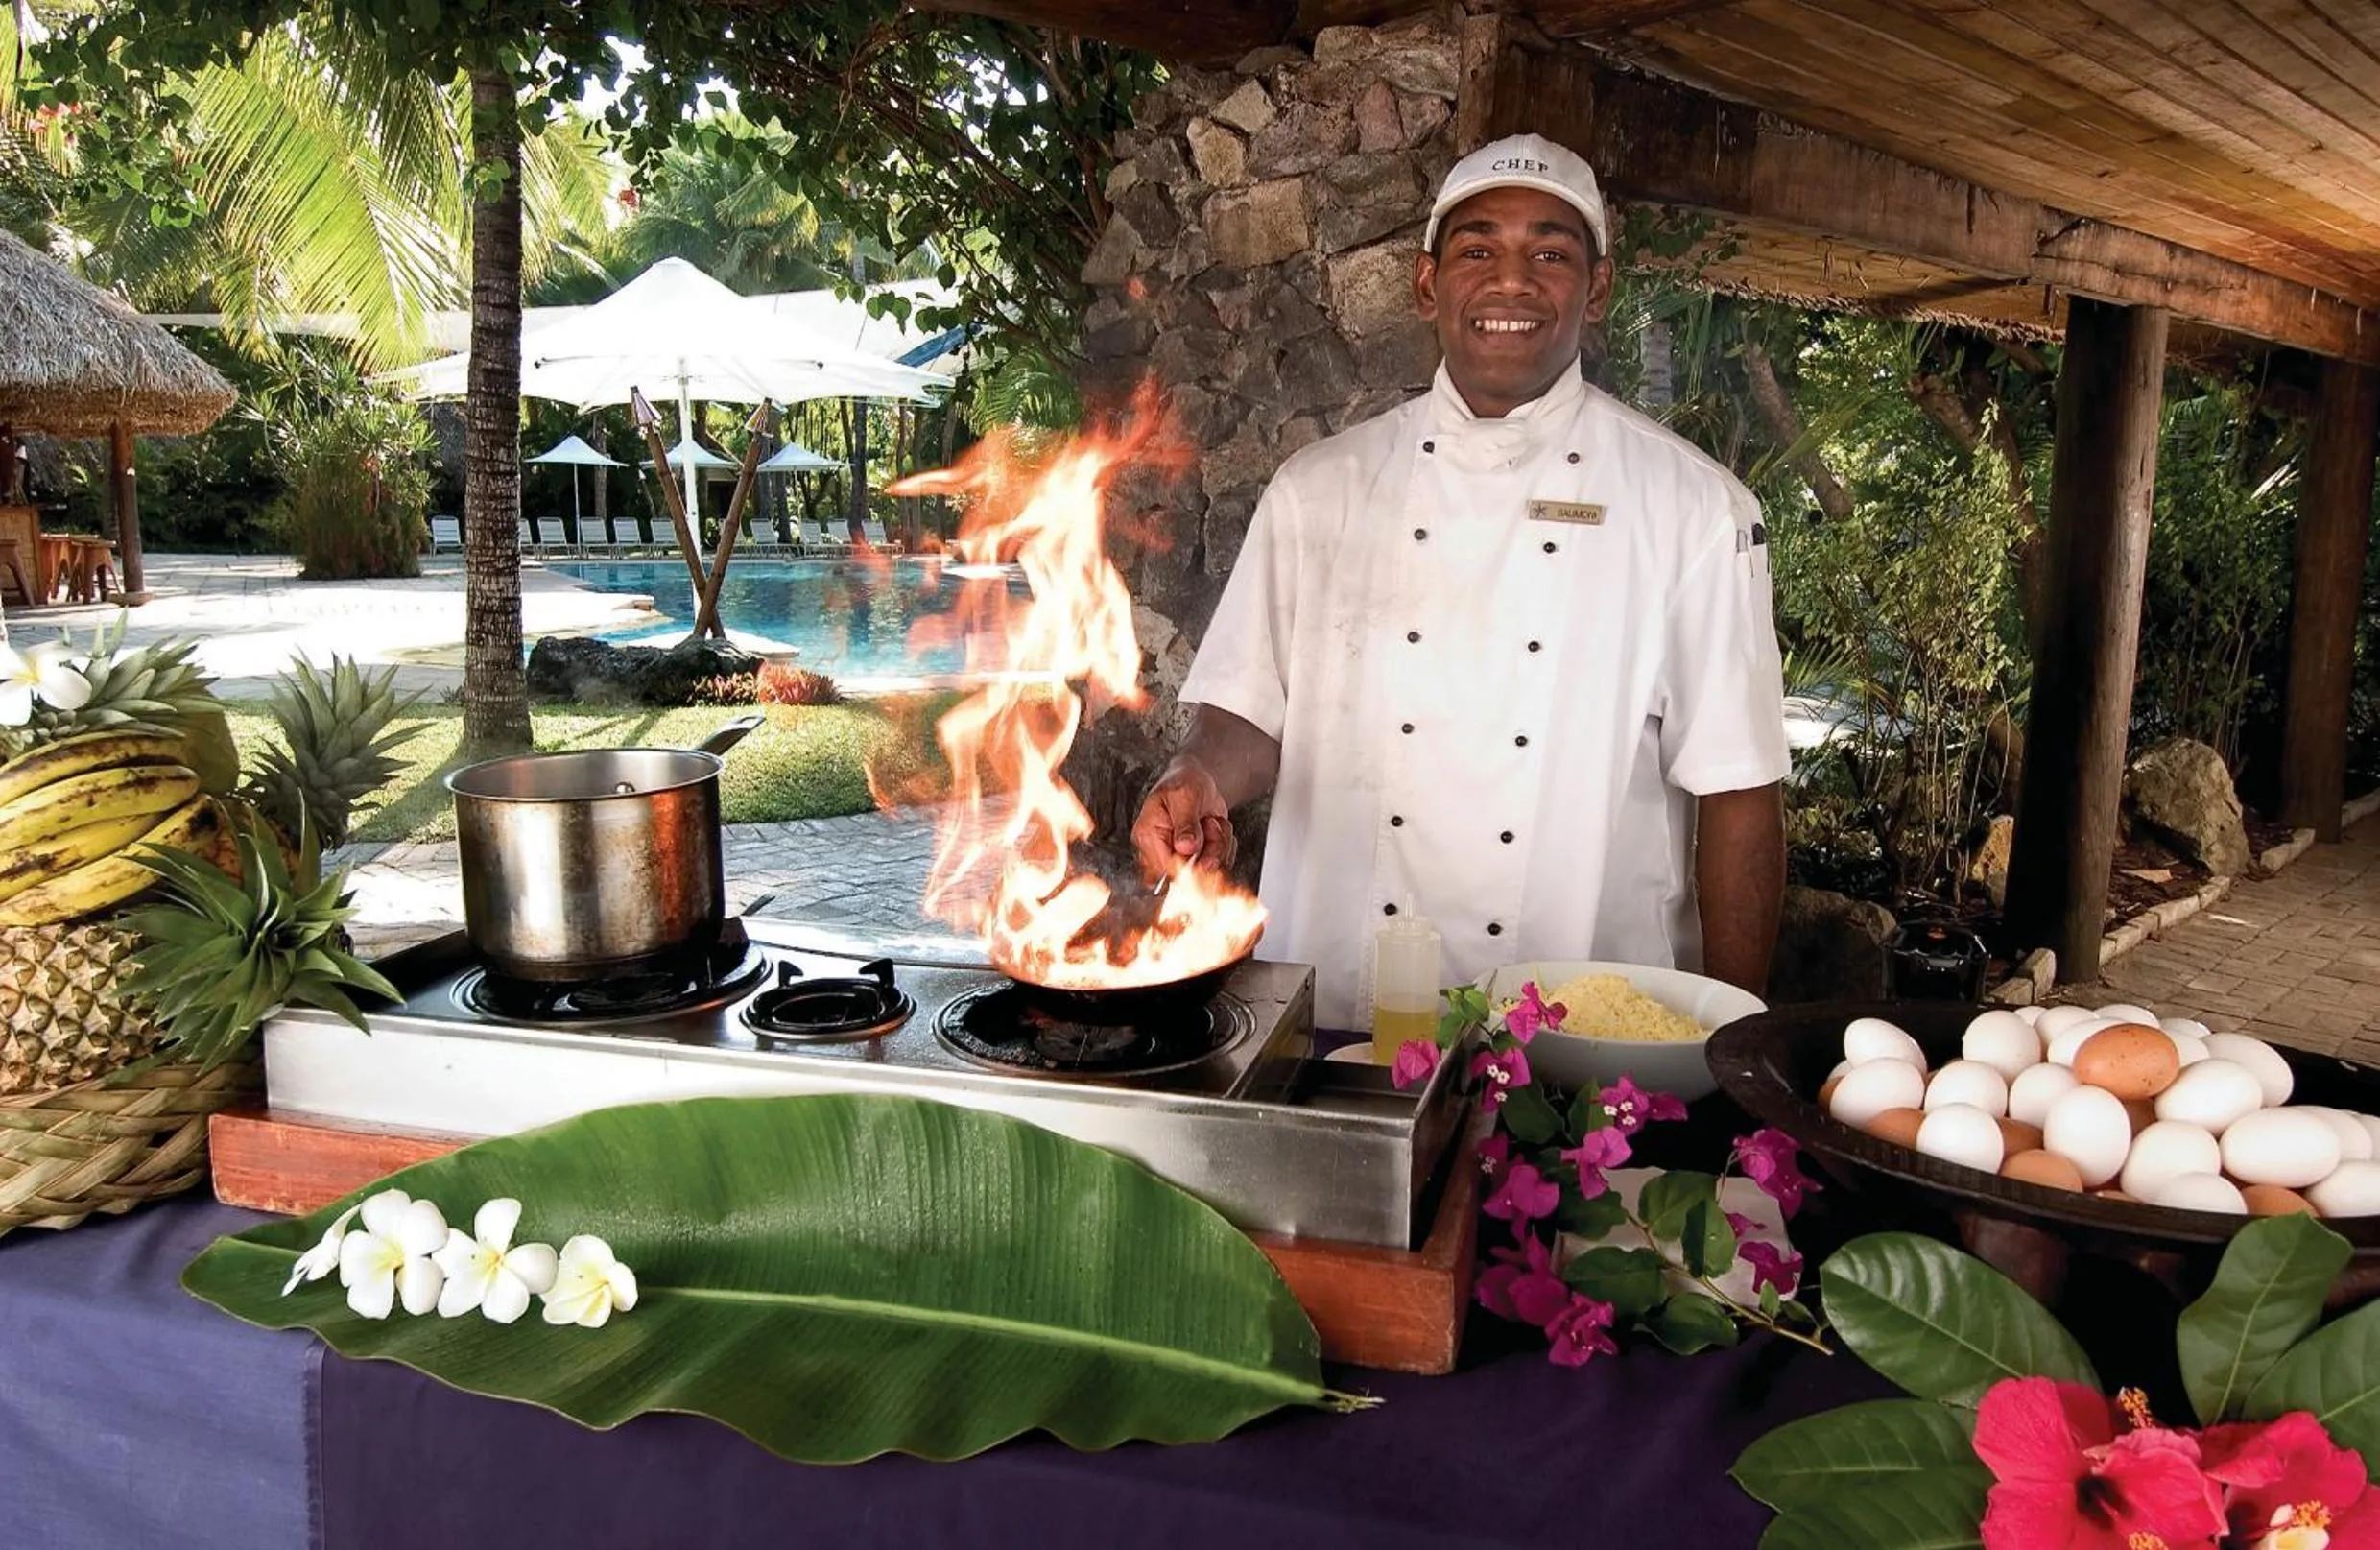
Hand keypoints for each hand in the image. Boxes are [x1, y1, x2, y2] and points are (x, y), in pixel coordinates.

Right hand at [1132, 758, 1236, 882]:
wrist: (1198, 782)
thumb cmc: (1184, 783)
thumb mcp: (1184, 796)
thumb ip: (1185, 823)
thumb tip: (1185, 848)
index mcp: (1148, 836)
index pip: (1165, 867)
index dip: (1188, 862)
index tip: (1202, 842)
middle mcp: (1161, 852)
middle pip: (1189, 873)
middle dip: (1209, 850)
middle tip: (1209, 823)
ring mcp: (1180, 858)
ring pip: (1209, 871)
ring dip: (1220, 846)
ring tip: (1212, 822)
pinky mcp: (1197, 860)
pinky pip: (1220, 866)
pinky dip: (1226, 847)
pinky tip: (1217, 829)